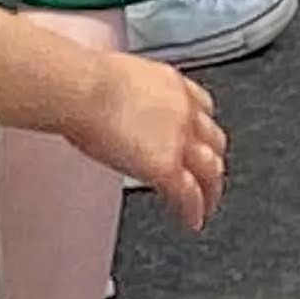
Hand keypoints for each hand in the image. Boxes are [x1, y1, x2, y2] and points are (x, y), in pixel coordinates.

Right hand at [71, 52, 226, 231]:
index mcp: (172, 85)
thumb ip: (126, 94)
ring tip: (208, 205)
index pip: (202, 107)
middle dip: (214, 159)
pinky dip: (193, 210)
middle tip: (210, 176)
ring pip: (210, 169)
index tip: (200, 139)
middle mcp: (184, 110)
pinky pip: (188, 195)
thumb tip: (111, 101)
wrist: (85, 89)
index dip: (203, 128)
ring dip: (211, 190)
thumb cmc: (86, 81)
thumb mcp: (118, 77)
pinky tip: (192, 221)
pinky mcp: (167, 167)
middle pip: (214, 140)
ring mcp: (179, 139)